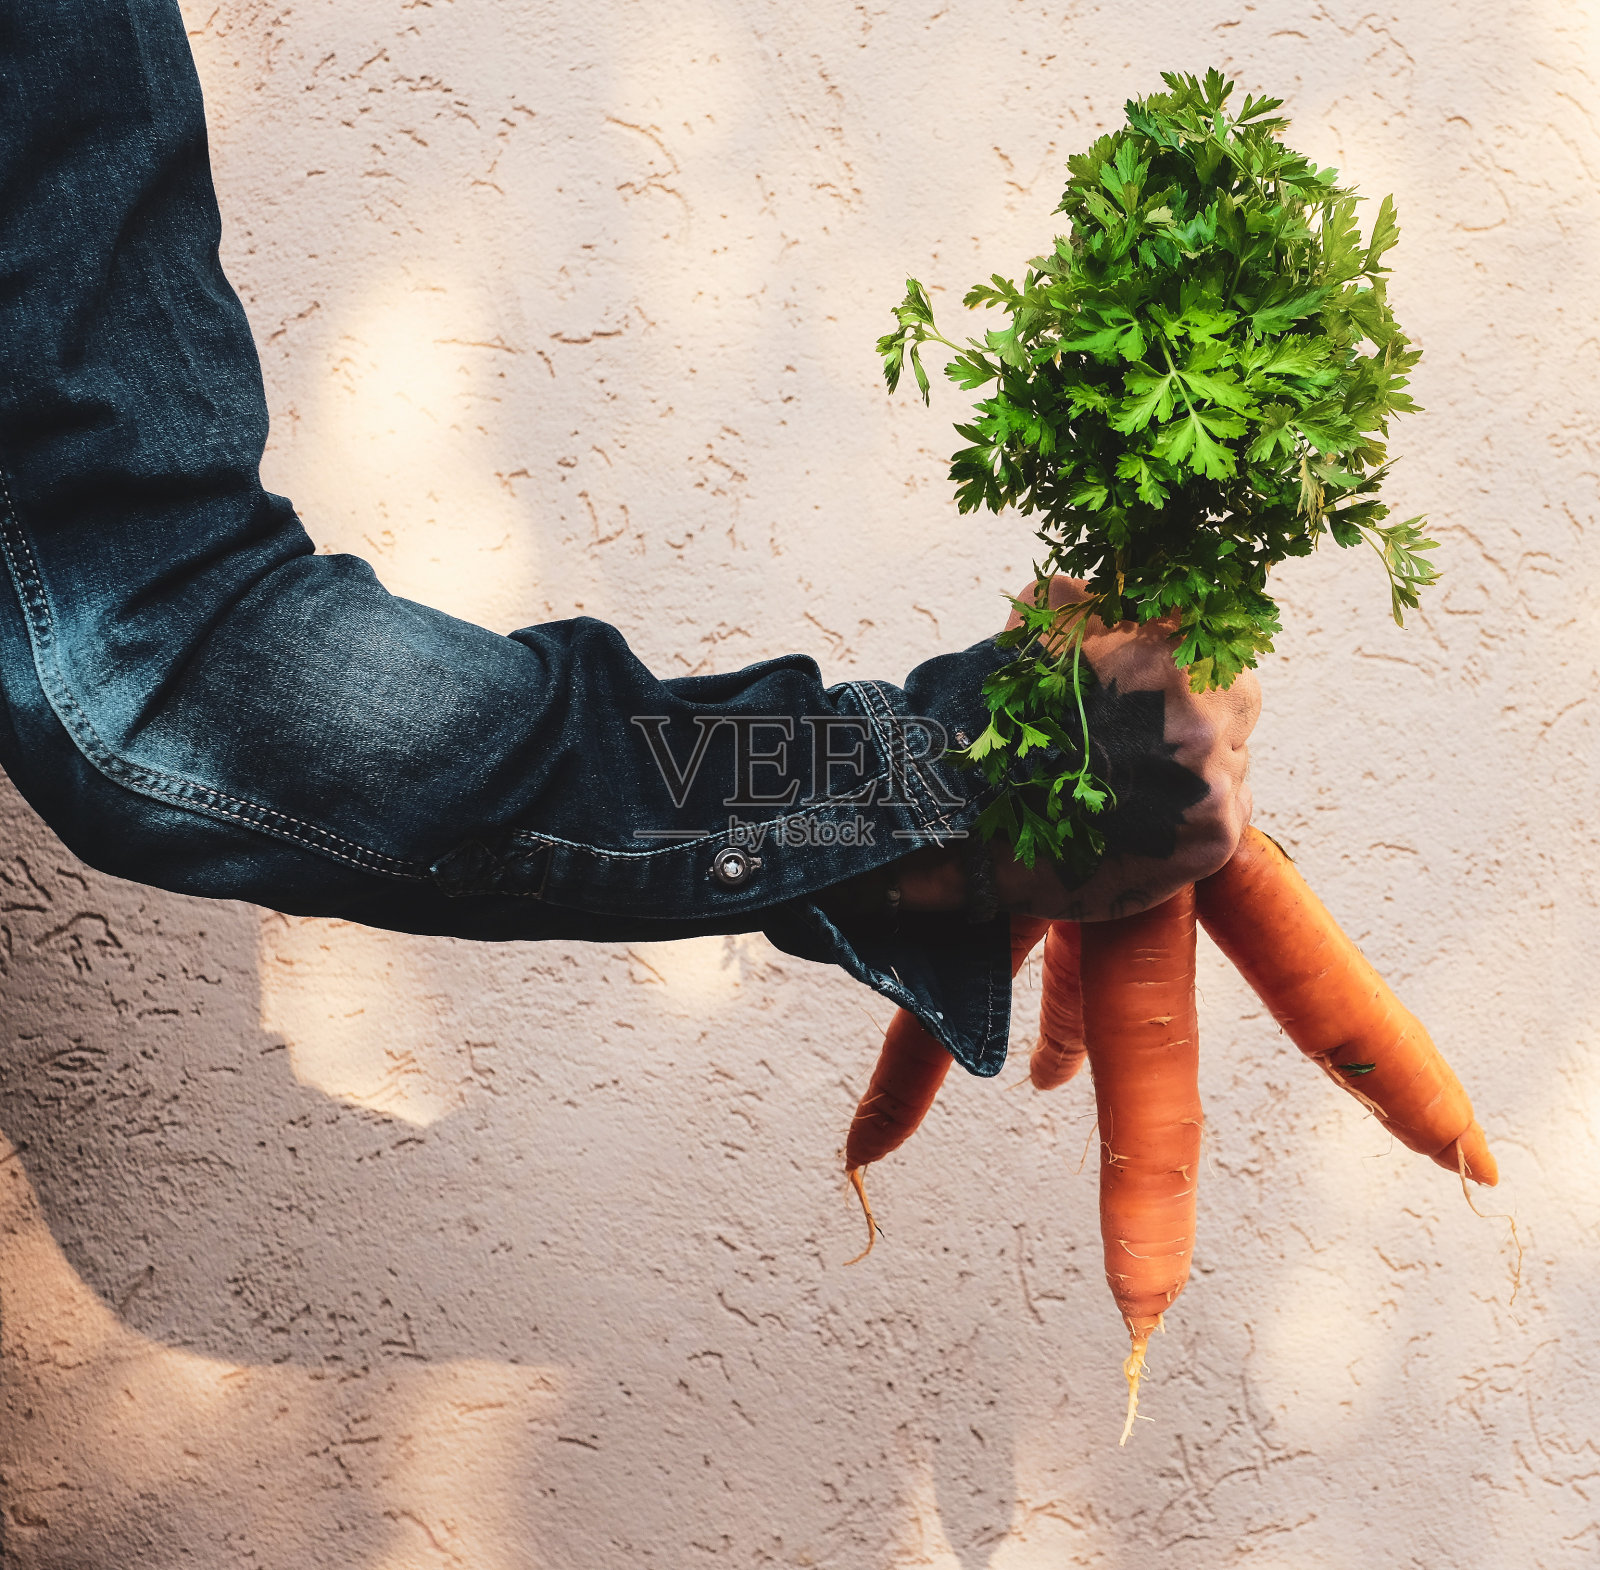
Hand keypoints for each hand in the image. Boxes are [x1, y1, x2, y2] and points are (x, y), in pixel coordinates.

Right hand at [899, 577, 1258, 921]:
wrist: (979, 822)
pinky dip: (1198, 811)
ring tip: (1137, 779)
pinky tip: (1149, 813)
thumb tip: (1123, 583)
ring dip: (1197, 763)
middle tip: (1145, 732)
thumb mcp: (1040, 627)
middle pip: (1235, 701)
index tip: (1153, 681)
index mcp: (1172, 655)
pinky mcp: (1213, 837)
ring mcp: (1214, 782)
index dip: (1181, 659)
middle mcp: (1205, 717)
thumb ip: (1091, 594)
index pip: (1212, 640)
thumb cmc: (1010, 721)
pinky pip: (1230, 811)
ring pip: (1230, 758)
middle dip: (1198, 710)